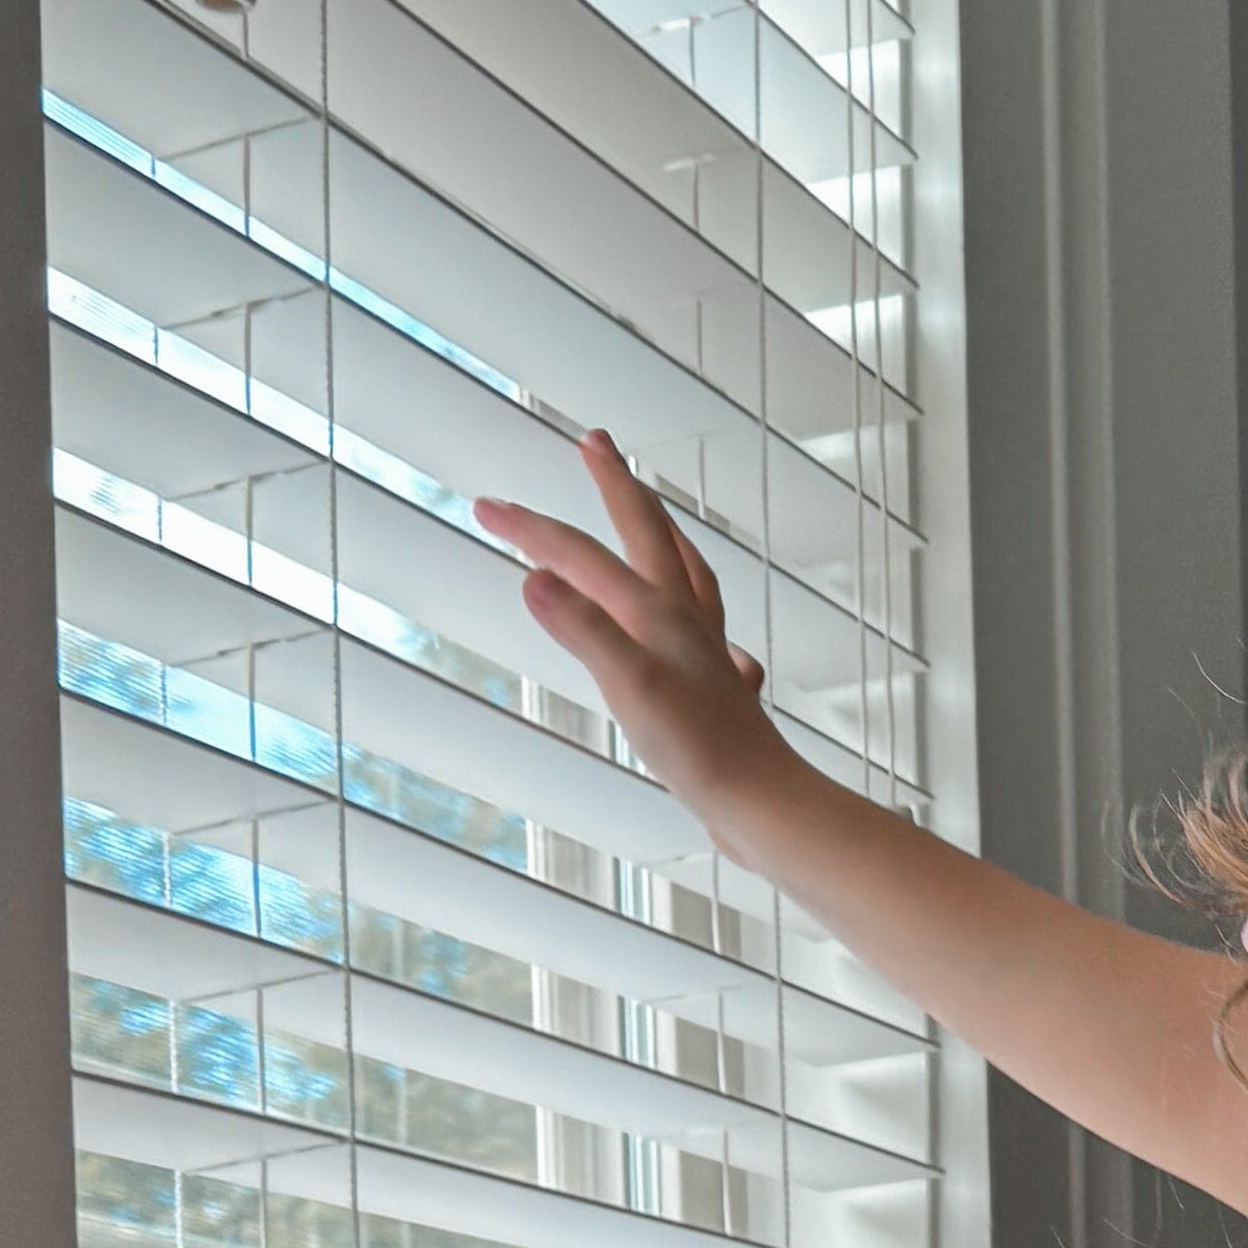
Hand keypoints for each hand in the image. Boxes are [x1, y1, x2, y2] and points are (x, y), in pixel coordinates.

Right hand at [472, 431, 784, 837]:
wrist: (760, 804)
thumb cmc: (699, 750)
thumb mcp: (627, 686)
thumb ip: (583, 630)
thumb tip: (534, 578)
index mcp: (657, 612)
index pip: (581, 556)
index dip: (531, 530)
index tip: (486, 505)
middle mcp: (686, 621)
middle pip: (649, 535)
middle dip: (616, 486)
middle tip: (593, 443)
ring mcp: (705, 653)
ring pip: (687, 576)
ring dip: (664, 538)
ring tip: (656, 520)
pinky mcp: (716, 691)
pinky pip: (708, 635)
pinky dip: (697, 618)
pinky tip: (709, 639)